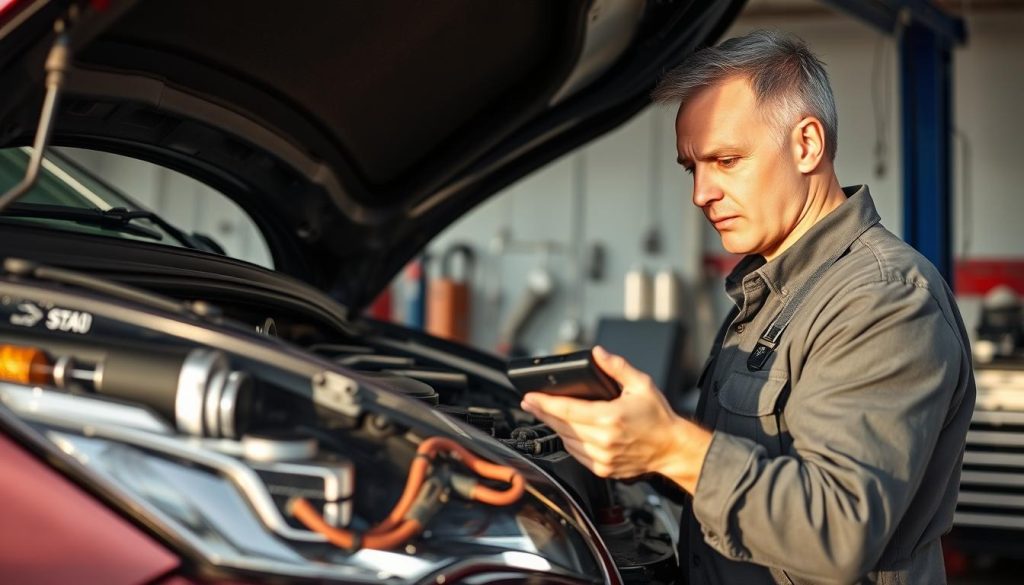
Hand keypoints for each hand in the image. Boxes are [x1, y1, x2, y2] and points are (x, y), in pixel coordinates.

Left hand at [520, 346, 710, 490]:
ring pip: (566, 441)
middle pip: (561, 425)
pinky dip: (569, 442)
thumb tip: (598, 353)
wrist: (672, 449)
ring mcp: (602, 457)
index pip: (567, 409)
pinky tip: (568, 432)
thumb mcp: (641, 384)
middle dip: (543, 412)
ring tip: (548, 414)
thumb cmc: (659, 418)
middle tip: (530, 403)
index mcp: (610, 418)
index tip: (530, 397)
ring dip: (555, 427)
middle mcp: (603, 440)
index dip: (544, 403)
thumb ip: (617, 367)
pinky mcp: (603, 469)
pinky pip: (576, 455)